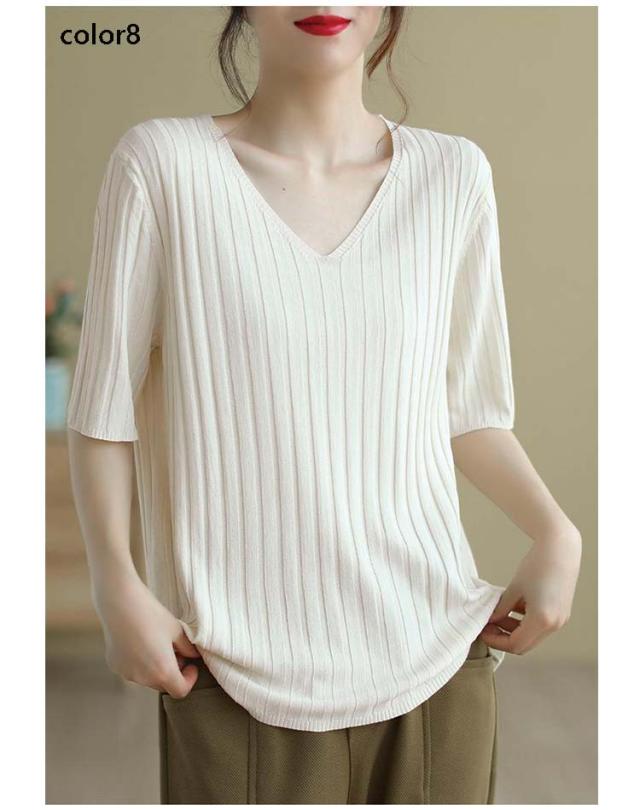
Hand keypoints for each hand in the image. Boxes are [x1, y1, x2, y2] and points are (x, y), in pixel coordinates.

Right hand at [93, 568, 201, 697]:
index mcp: (163, 671)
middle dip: (172, 672)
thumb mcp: (176, 629)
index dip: (189, 680)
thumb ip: (188, 647)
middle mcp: (143, 678)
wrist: (120, 602)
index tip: (190, 665)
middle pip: (163, 684)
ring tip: (156, 643)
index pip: (180, 691)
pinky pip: (132, 669)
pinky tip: (139, 640)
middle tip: (175, 650)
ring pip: (147, 677)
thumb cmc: (151, 614)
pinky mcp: (115, 665)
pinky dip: (140, 662)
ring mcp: (127, 673)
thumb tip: (193, 656)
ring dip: (155, 667)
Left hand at [480, 527, 581, 654]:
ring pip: (532, 637)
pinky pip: (540, 627)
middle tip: (487, 626)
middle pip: (524, 645)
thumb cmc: (536, 565)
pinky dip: (525, 623)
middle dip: (503, 638)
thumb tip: (490, 621)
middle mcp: (554, 625)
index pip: (515, 645)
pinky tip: (513, 609)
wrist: (560, 549)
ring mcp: (560, 620)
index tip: (482, 630)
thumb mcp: (514, 588)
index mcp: (541, 620)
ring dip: (514, 630)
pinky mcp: (562, 614)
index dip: (495, 640)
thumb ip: (501, 608)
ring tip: (497, 616)